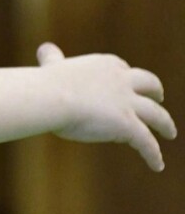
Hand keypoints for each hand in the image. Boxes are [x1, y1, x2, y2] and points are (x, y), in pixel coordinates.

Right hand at [37, 42, 176, 170]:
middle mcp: (123, 81)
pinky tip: (157, 165)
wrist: (51, 97)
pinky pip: (146, 143)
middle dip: (155, 91)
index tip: (125, 85)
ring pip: (157, 115)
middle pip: (149, 85)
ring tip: (169, 132)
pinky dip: (153, 155)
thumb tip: (44, 48)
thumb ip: (53, 58)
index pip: (123, 70)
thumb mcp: (52, 66)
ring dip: (166, 124)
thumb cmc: (48, 83)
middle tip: (158, 98)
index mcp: (106, 66)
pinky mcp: (128, 125)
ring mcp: (128, 104)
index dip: (126, 79)